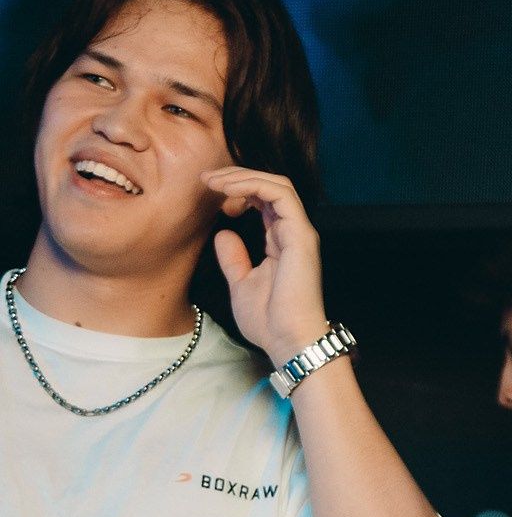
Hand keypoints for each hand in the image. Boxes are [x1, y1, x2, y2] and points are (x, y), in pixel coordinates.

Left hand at [203, 168, 328, 366]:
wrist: (288, 340)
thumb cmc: (269, 321)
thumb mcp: (241, 283)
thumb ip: (233, 257)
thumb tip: (223, 234)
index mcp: (280, 241)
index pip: (263, 201)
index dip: (237, 190)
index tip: (208, 192)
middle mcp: (292, 232)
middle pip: (269, 186)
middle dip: (237, 176)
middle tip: (206, 178)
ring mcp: (299, 232)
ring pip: (277, 184)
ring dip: (243, 177)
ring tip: (214, 181)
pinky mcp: (300, 235)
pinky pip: (280, 195)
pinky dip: (254, 185)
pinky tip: (228, 190)